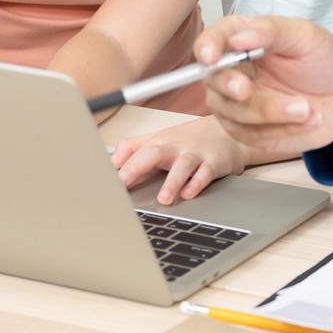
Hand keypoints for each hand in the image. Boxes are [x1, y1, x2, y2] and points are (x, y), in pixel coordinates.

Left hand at [113, 116, 249, 203]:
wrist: (228, 132)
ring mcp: (195, 154)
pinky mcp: (214, 162)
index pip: (132, 149)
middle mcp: (174, 147)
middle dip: (136, 166)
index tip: (104, 179)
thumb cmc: (190, 139)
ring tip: (164, 199)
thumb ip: (134, 150)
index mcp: (158, 142)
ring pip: (182, 166)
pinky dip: (197, 184)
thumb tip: (109, 166)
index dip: (117, 163)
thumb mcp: (160, 139)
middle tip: (123, 183)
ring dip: (172, 182)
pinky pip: (206, 173)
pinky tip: (189, 194)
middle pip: (153, 152)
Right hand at [196, 15, 332, 155]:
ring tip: (306, 108)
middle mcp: (229, 71)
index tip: (211, 57)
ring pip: (234, 113)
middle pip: (213, 81)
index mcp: (238, 38)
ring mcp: (235, 104)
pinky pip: (254, 135)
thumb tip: (239, 38)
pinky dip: (283, 129)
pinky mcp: (248, 131)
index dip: (207, 47)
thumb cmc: (319, 59)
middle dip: (228, 87)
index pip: (211, 40)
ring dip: (270, 113)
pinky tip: (309, 119)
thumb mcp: (305, 36)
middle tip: (246, 90)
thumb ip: (272, 31)